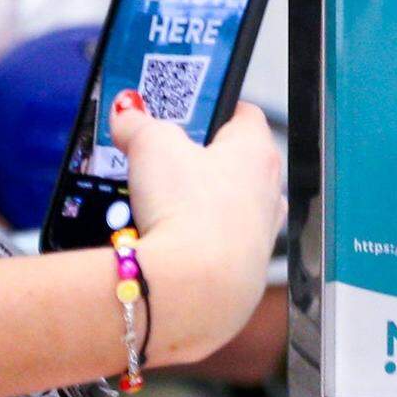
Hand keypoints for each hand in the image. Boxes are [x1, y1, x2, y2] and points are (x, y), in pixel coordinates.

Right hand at [109, 92, 285, 362]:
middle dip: (198, 160)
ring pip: (227, 206)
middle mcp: (269, 191)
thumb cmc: (189, 213)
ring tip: (158, 205)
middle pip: (234, 162)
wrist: (193, 289)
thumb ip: (138, 124)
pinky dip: (196, 242)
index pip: (244, 112)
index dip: (213, 107)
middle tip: (161, 159)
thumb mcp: (150, 147)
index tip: (187, 111)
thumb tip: (128, 113)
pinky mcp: (245, 270)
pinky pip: (217, 246)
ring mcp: (260, 234)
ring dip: (198, 204)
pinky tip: (167, 243)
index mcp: (256, 150)